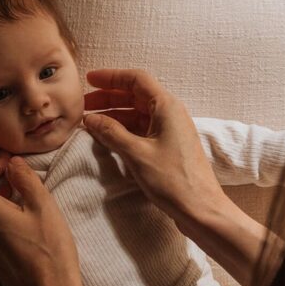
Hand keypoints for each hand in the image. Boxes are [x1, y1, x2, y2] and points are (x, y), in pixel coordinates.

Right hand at [82, 68, 223, 226]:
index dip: (111, 77)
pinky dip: (123, 130)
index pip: (136, 80)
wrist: (201, 209)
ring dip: (114, 115)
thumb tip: (90, 119)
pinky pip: (142, 129)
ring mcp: (170, 130)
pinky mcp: (168, 146)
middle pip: (135, 96)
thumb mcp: (137, 153)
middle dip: (108, 97)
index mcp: (167, 106)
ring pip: (137, 114)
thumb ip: (112, 132)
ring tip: (90, 122)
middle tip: (84, 105)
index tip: (89, 80)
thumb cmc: (173, 180)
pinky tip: (107, 137)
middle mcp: (170, 113)